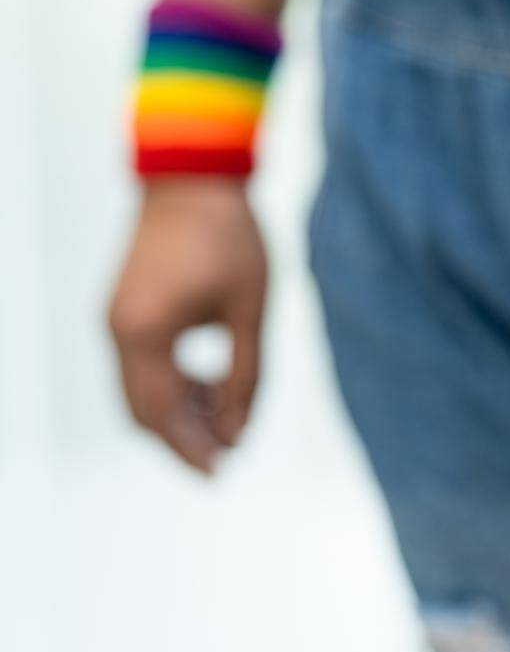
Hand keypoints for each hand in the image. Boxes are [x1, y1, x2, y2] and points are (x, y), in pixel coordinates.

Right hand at [107, 177, 266, 472]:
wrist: (194, 178)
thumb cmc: (231, 238)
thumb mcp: (252, 310)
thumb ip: (247, 374)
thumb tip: (240, 431)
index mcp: (146, 333)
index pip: (163, 413)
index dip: (191, 449)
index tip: (221, 473)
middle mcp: (119, 331)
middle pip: (143, 410)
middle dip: (183, 438)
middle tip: (227, 458)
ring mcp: (116, 319)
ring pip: (140, 389)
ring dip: (179, 411)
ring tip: (228, 420)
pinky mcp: (125, 308)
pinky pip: (142, 364)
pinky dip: (172, 383)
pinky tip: (212, 385)